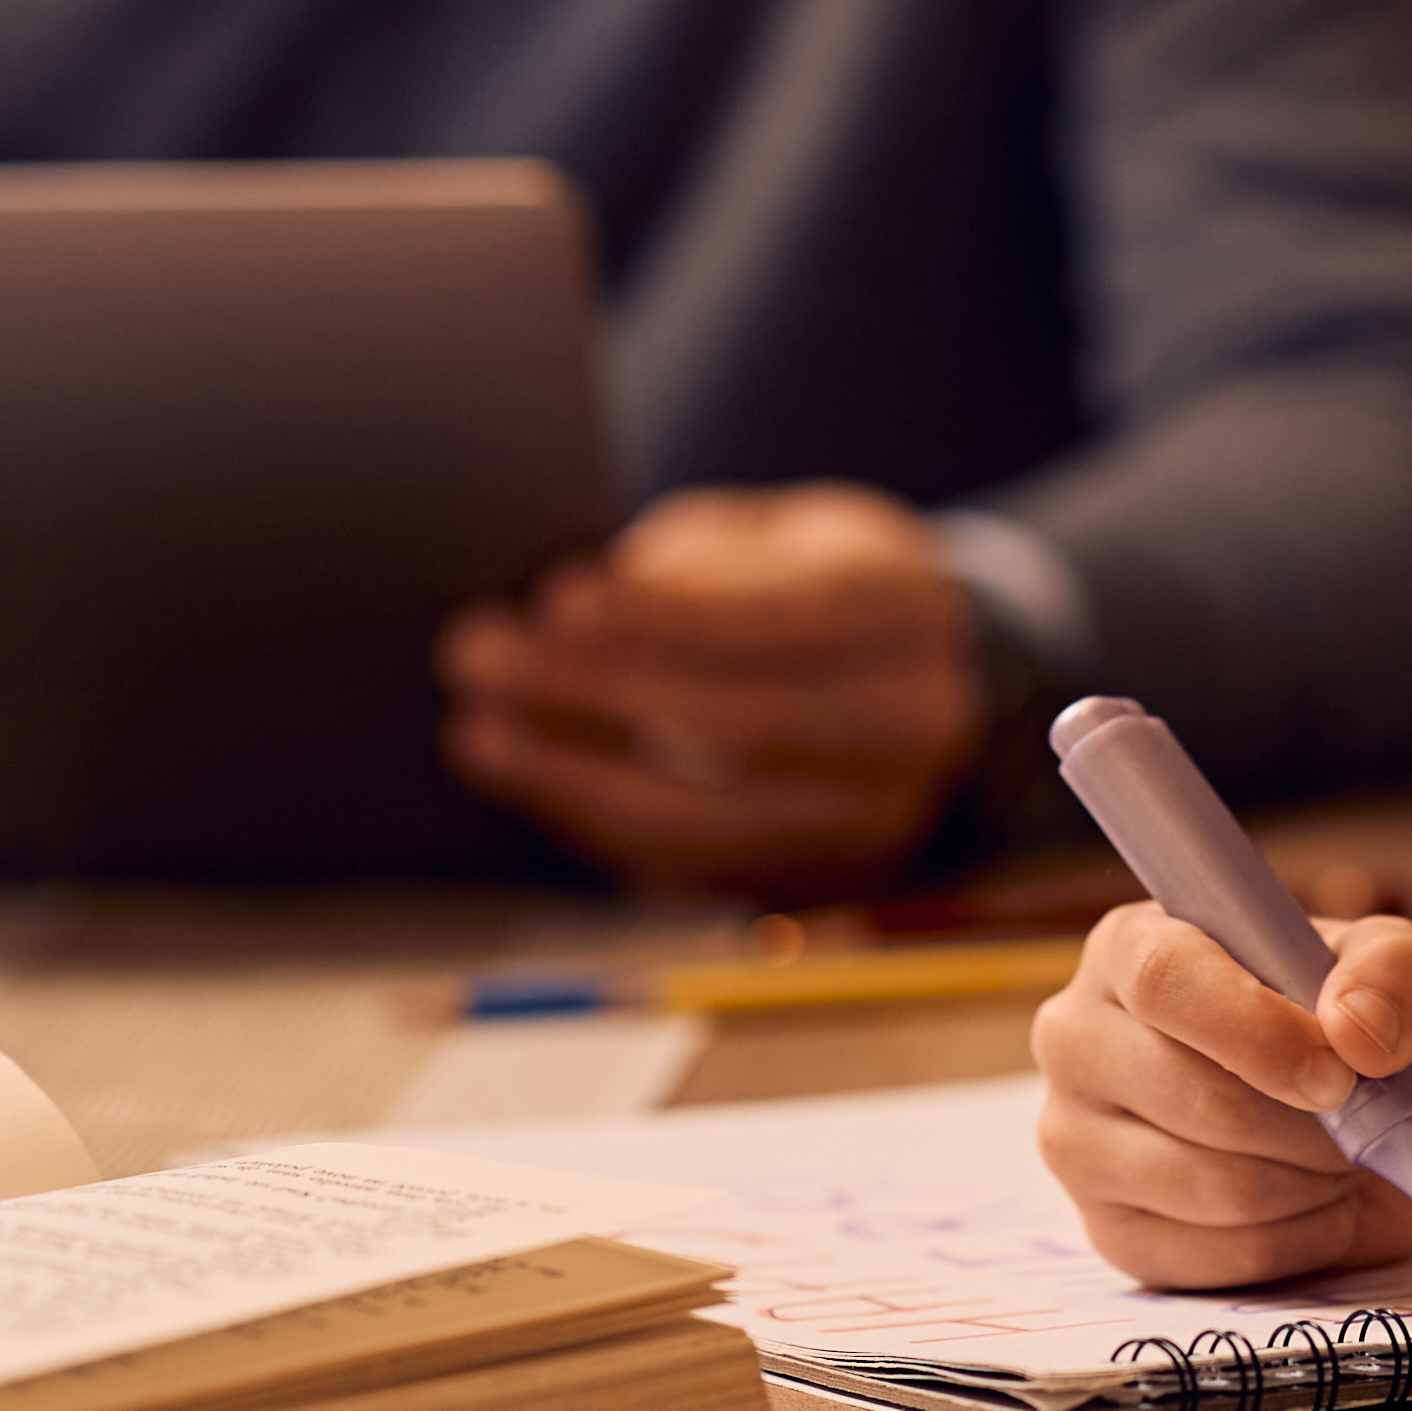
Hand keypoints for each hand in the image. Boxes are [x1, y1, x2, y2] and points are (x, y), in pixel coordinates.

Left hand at [438, 482, 984, 900]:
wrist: (931, 683)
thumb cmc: (823, 587)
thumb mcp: (780, 533)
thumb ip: (699, 560)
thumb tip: (586, 607)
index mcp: (902, 612)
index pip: (782, 622)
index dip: (667, 618)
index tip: (558, 598)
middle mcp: (908, 725)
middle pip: (740, 728)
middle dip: (594, 694)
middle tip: (480, 657)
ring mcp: (871, 817)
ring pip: (712, 817)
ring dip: (575, 776)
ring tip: (480, 732)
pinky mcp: (818, 877)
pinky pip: (695, 867)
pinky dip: (600, 823)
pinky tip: (534, 777)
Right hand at [1031, 896, 1411, 1286]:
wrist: (1374, 1117)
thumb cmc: (1360, 1024)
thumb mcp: (1399, 969)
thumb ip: (1390, 973)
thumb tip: (1355, 1028)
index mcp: (1130, 948)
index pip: (1162, 979)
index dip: (1255, 1031)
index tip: (1337, 1075)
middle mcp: (1079, 1040)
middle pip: (1190, 1096)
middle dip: (1306, 1125)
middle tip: (1362, 1120)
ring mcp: (1079, 1143)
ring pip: (1209, 1185)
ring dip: (1308, 1181)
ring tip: (1339, 1155)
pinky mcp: (1110, 1233)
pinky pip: (1216, 1255)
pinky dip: (1296, 1238)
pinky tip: (1313, 1204)